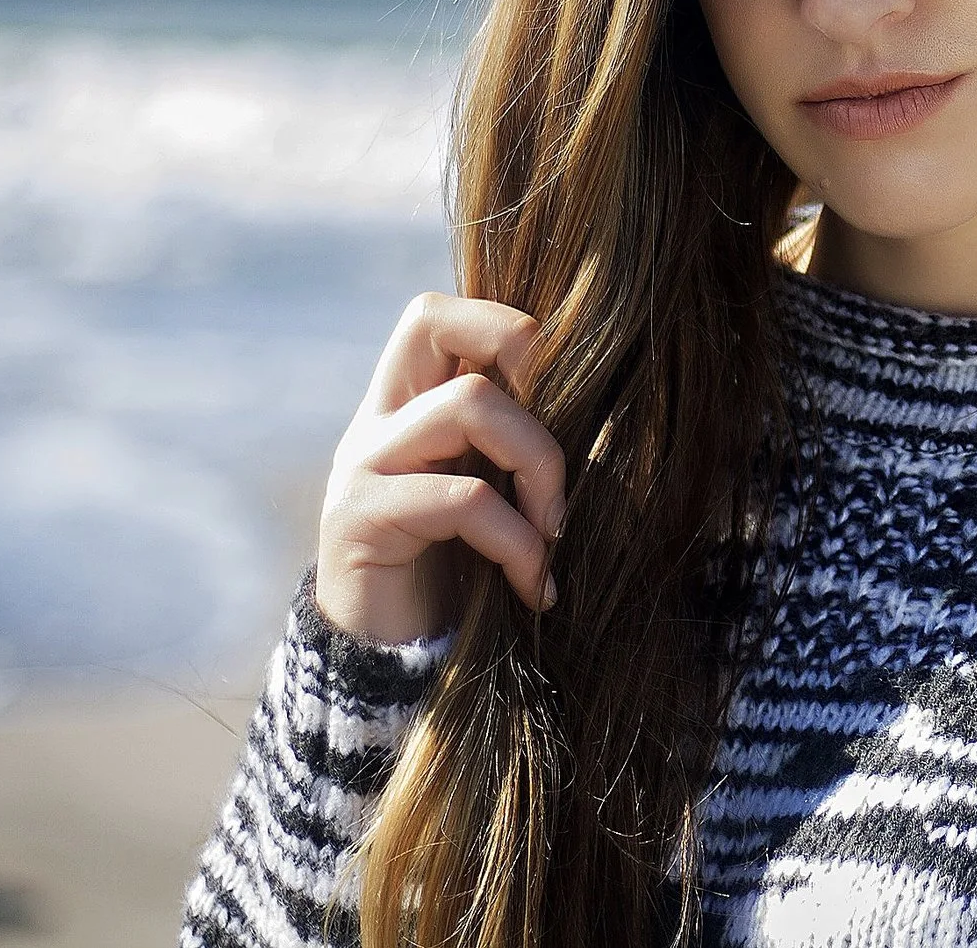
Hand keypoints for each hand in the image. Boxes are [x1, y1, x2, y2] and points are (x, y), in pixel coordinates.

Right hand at [312, 292, 564, 645]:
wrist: (390, 663)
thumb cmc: (460, 571)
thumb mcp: (497, 493)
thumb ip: (519, 444)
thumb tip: (615, 405)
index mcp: (409, 404)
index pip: (439, 314)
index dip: (506, 328)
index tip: (560, 393)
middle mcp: (378, 420)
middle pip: (430, 318)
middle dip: (520, 356)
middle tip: (560, 430)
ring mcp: (363, 464)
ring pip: (469, 405)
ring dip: (539, 466)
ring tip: (554, 532)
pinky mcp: (360, 519)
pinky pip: (463, 499)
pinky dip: (517, 542)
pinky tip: (533, 585)